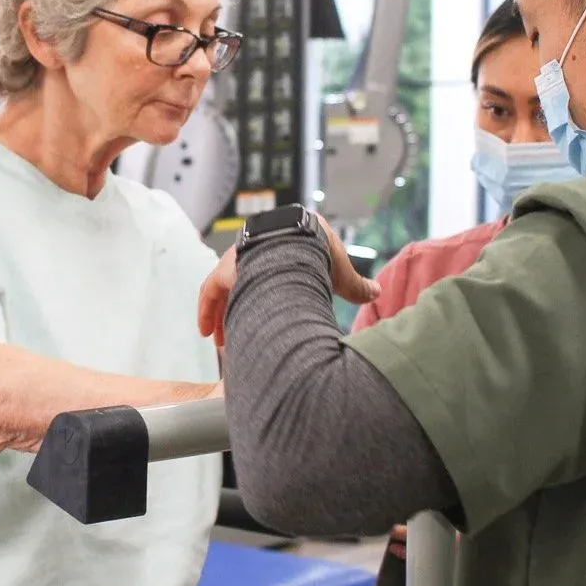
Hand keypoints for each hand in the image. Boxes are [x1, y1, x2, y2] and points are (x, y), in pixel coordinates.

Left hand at [197, 213, 379, 346]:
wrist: (303, 247)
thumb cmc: (325, 260)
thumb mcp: (344, 277)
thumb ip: (357, 287)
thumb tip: (377, 293)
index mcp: (288, 244)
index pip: (275, 269)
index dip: (270, 293)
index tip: (265, 313)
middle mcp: (261, 246)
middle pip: (244, 280)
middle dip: (239, 308)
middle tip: (234, 335)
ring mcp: (241, 254)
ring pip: (224, 286)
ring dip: (221, 313)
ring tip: (221, 341)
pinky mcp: (227, 266)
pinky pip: (212, 290)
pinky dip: (208, 311)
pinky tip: (207, 332)